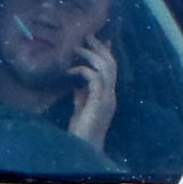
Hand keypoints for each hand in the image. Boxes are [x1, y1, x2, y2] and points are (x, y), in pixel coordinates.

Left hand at [66, 34, 118, 151]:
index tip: (101, 39)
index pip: (110, 69)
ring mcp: (107, 98)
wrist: (85, 147)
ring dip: (92, 55)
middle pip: (111, 64)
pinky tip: (71, 69)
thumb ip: (82, 96)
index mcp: (108, 95)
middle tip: (89, 35)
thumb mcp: (81, 109)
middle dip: (101, 48)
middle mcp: (111, 94)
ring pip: (106, 68)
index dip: (107, 53)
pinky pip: (95, 79)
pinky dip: (84, 71)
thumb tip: (78, 83)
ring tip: (79, 47)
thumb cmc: (82, 131)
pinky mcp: (100, 102)